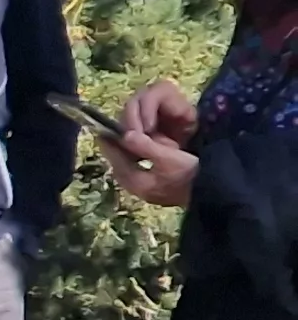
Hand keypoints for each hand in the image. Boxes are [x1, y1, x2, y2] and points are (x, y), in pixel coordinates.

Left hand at [110, 77, 199, 207]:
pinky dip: (136, 157)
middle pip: (118, 161)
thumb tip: (126, 135)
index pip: (114, 156)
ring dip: (126, 150)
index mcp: (134, 180)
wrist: (212, 193)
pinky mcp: (151, 187)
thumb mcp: (169, 158)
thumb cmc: (191, 174)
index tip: (106, 126)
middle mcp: (133, 186)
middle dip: (117, 145)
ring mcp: (142, 188)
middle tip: (118, 128)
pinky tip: (142, 148)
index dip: (110, 140)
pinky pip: (136, 168)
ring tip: (128, 135)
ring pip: (127, 164)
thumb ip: (145, 146)